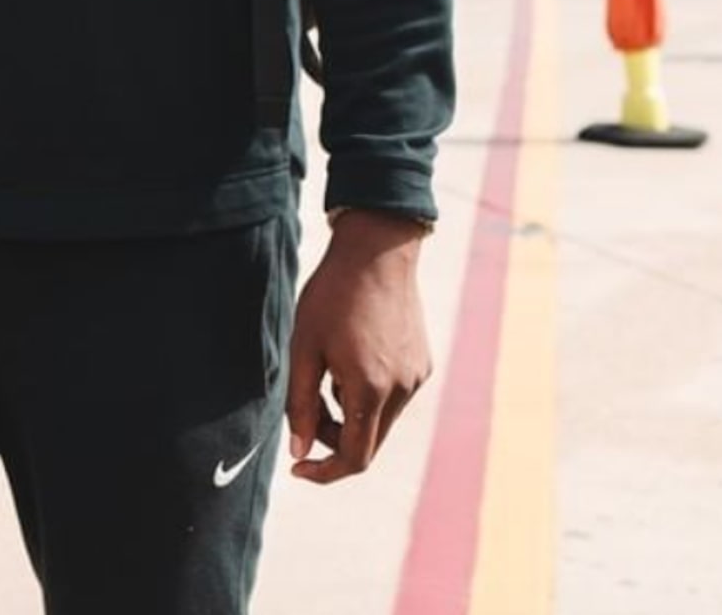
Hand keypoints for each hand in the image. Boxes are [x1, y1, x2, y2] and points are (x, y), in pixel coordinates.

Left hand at [285, 210, 432, 483]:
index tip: (298, 468)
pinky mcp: (423, 364)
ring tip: (329, 371)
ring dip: (350, 415)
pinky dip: (369, 395)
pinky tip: (353, 357)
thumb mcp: (304, 347)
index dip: (324, 471)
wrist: (377, 250)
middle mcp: (401, 390)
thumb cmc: (333, 295)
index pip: (354, 458)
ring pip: (380, 421)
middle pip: (367, 442)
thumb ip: (300, 404)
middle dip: (332, 438)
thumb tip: (299, 452)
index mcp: (370, 389)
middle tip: (306, 408)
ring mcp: (417, 378)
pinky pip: (394, 397)